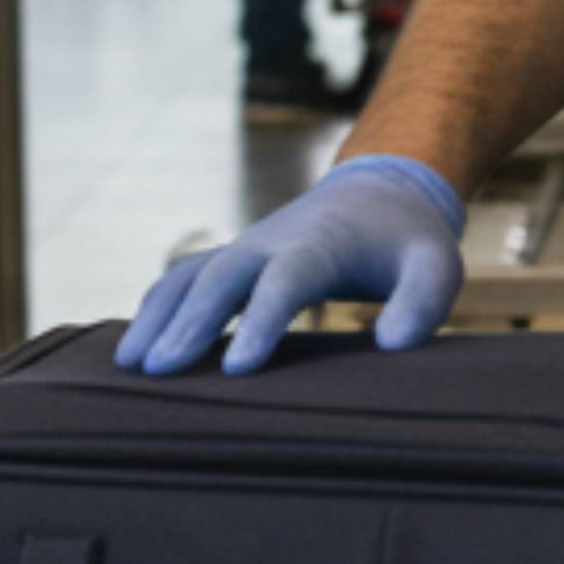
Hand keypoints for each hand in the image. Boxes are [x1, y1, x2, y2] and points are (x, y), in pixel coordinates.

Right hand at [121, 153, 466, 375]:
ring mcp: (245, 249)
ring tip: (128, 366)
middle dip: (188, 323)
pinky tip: (134, 351)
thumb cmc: (408, 241)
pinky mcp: (232, 260)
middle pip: (220, 279)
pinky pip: (182, 281)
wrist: (378, 191)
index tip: (236, 369)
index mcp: (319, 245)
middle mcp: (271, 242)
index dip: (260, 323)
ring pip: (188, 277)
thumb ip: (422, 303)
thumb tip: (396, 346)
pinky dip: (155, 309)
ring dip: (156, 317)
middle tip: (159, 371)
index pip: (284, 283)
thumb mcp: (435, 266)